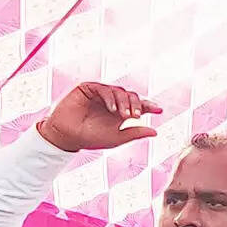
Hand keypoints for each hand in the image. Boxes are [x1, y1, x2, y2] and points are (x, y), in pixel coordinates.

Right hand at [38, 83, 162, 152]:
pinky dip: (110, 97)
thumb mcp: (116, 138)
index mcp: (121, 112)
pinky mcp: (88, 88)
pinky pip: (103, 88)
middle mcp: (113, 101)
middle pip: (131, 96)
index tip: (158, 110)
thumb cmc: (90, 138)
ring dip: (124, 102)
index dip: (149, 106)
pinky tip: (112, 109)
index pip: (138, 106)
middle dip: (135, 104)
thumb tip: (156, 132)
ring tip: (124, 115)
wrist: (67, 136)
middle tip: (135, 116)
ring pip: (119, 91)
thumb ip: (135, 133)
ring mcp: (101, 94)